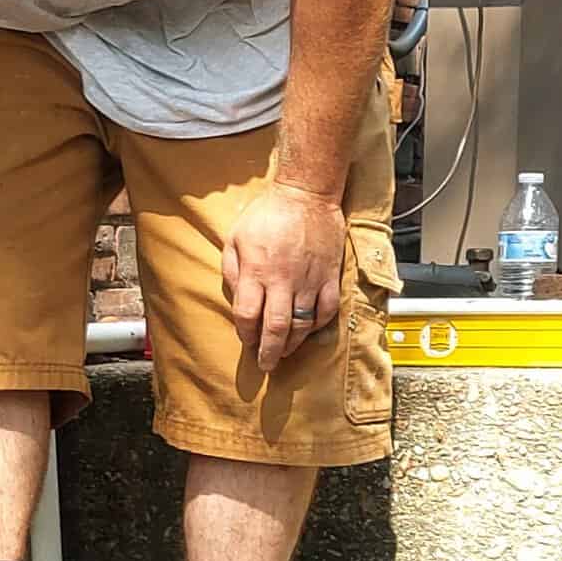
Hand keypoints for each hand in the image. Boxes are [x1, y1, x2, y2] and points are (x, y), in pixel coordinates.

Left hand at [222, 181, 345, 371]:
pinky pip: (327, 310)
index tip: (246, 340)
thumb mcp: (235, 237)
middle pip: (275, 328)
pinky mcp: (329, 276)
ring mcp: (309, 280)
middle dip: (268, 352)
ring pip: (302, 324)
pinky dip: (318, 325)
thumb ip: (232, 270)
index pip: (247, 315)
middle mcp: (283, 280)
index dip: (245, 334)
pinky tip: (309, 330)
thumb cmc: (268, 213)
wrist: (306, 195)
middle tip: (265, 365)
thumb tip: (236, 298)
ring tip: (284, 352)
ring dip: (292, 344)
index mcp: (257, 271)